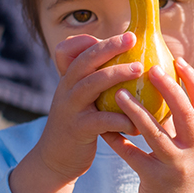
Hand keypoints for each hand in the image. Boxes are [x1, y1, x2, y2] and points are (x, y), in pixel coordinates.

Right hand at [8, 33, 141, 192]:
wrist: (55, 159)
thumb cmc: (78, 126)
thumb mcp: (82, 100)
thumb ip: (96, 84)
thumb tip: (131, 66)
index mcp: (69, 80)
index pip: (78, 51)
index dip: (100, 41)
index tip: (127, 33)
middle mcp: (66, 89)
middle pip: (85, 61)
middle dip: (109, 47)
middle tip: (133, 38)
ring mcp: (70, 108)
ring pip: (92, 84)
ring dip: (116, 74)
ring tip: (139, 68)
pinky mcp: (77, 129)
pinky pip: (101, 120)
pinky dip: (121, 119)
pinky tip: (138, 121)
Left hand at [101, 58, 193, 192]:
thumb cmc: (182, 170)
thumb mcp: (192, 147)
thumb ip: (183, 122)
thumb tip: (169, 84)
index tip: (179, 59)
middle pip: (186, 115)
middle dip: (170, 90)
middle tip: (151, 68)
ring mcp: (176, 166)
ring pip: (156, 135)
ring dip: (137, 112)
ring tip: (119, 94)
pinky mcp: (156, 180)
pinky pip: (133, 156)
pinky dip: (119, 141)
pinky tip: (105, 129)